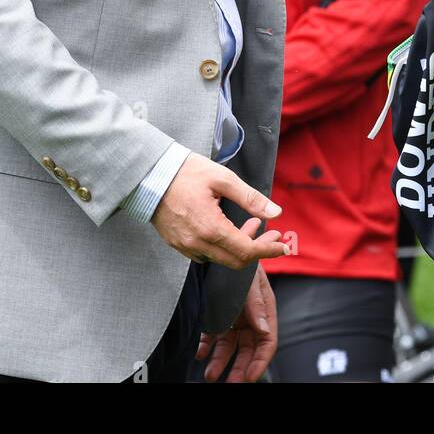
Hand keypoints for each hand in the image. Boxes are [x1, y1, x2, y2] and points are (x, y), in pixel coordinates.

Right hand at [152, 152, 289, 268]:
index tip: (284, 246)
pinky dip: (222, 247)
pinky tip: (227, 228)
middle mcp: (197, 243)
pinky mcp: (177, 244)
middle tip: (269, 231)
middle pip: (236, 261)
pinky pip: (205, 255)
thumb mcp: (223, 179)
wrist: (150, 175)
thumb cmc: (187, 173)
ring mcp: (185, 246)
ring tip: (249, 223)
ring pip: (221, 259)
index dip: (268, 250)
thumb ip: (251, 198)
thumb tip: (275, 213)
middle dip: (258, 249)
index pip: (247, 251)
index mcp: (211, 228)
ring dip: (240, 247)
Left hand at [197, 264, 277, 382]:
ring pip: (229, 345)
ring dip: (221, 361)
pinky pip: (213, 335)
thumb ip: (257, 305)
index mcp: (264, 309)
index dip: (260, 361)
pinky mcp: (217, 313)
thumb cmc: (242, 261)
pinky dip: (206, 347)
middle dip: (240, 368)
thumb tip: (264, 330)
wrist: (224, 244)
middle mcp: (250, 315)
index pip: (267, 341)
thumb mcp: (250, 281)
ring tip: (210, 374)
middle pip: (248, 348)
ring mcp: (233, 315)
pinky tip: (200, 354)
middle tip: (230, 384)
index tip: (250, 377)